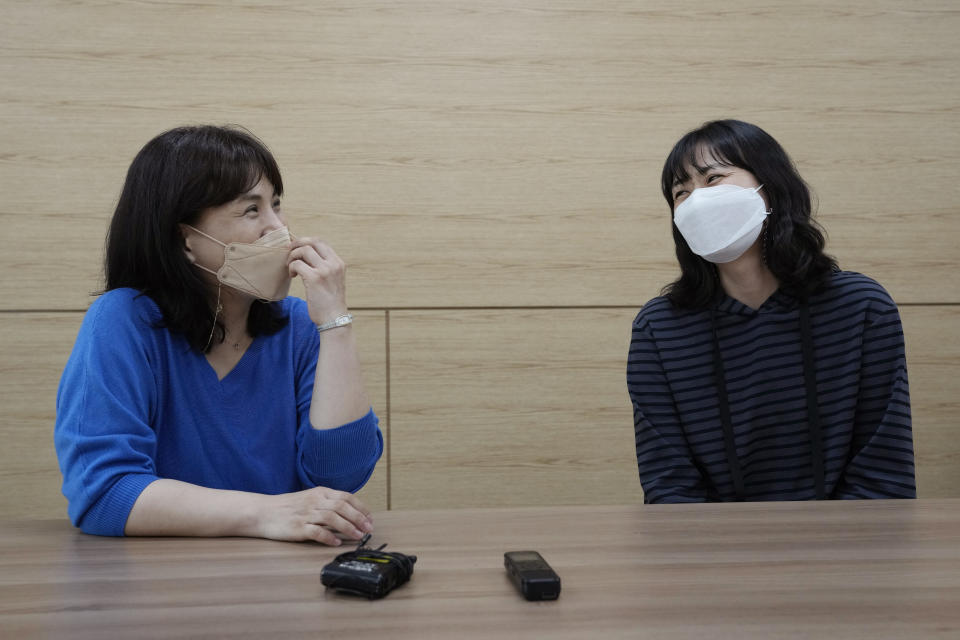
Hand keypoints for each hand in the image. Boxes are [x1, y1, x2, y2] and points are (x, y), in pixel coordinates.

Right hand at [255, 486, 373, 544]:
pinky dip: (329, 537)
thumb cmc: (287, 507)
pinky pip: (317, 532)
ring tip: (358, 536)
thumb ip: (327, 503)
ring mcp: (306, 514)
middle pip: (343, 507)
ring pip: (333, 518)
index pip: (346, 497)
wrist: (262, 512)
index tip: (370, 518)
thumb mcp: (309, 498)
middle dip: (359, 518)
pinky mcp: (298, 528)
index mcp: (320, 492)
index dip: (361, 508)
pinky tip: (337, 542)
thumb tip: (349, 513)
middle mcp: (315, 501)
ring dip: (349, 528)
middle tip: (368, 529)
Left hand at [287, 237, 347, 325]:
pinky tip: (292, 276)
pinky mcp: (314, 279)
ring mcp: (324, 270)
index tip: (297, 249)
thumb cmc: (330, 302)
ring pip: (304, 250)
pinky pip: (297, 264)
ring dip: (293, 256)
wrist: (334, 319)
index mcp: (338, 263)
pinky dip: (291, 267)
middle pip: (312, 241)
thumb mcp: (332, 280)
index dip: (306, 242)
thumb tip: (305, 256)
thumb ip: (324, 267)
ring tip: (291, 267)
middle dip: (297, 243)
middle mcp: (333, 264)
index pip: (321, 242)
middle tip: (289, 252)